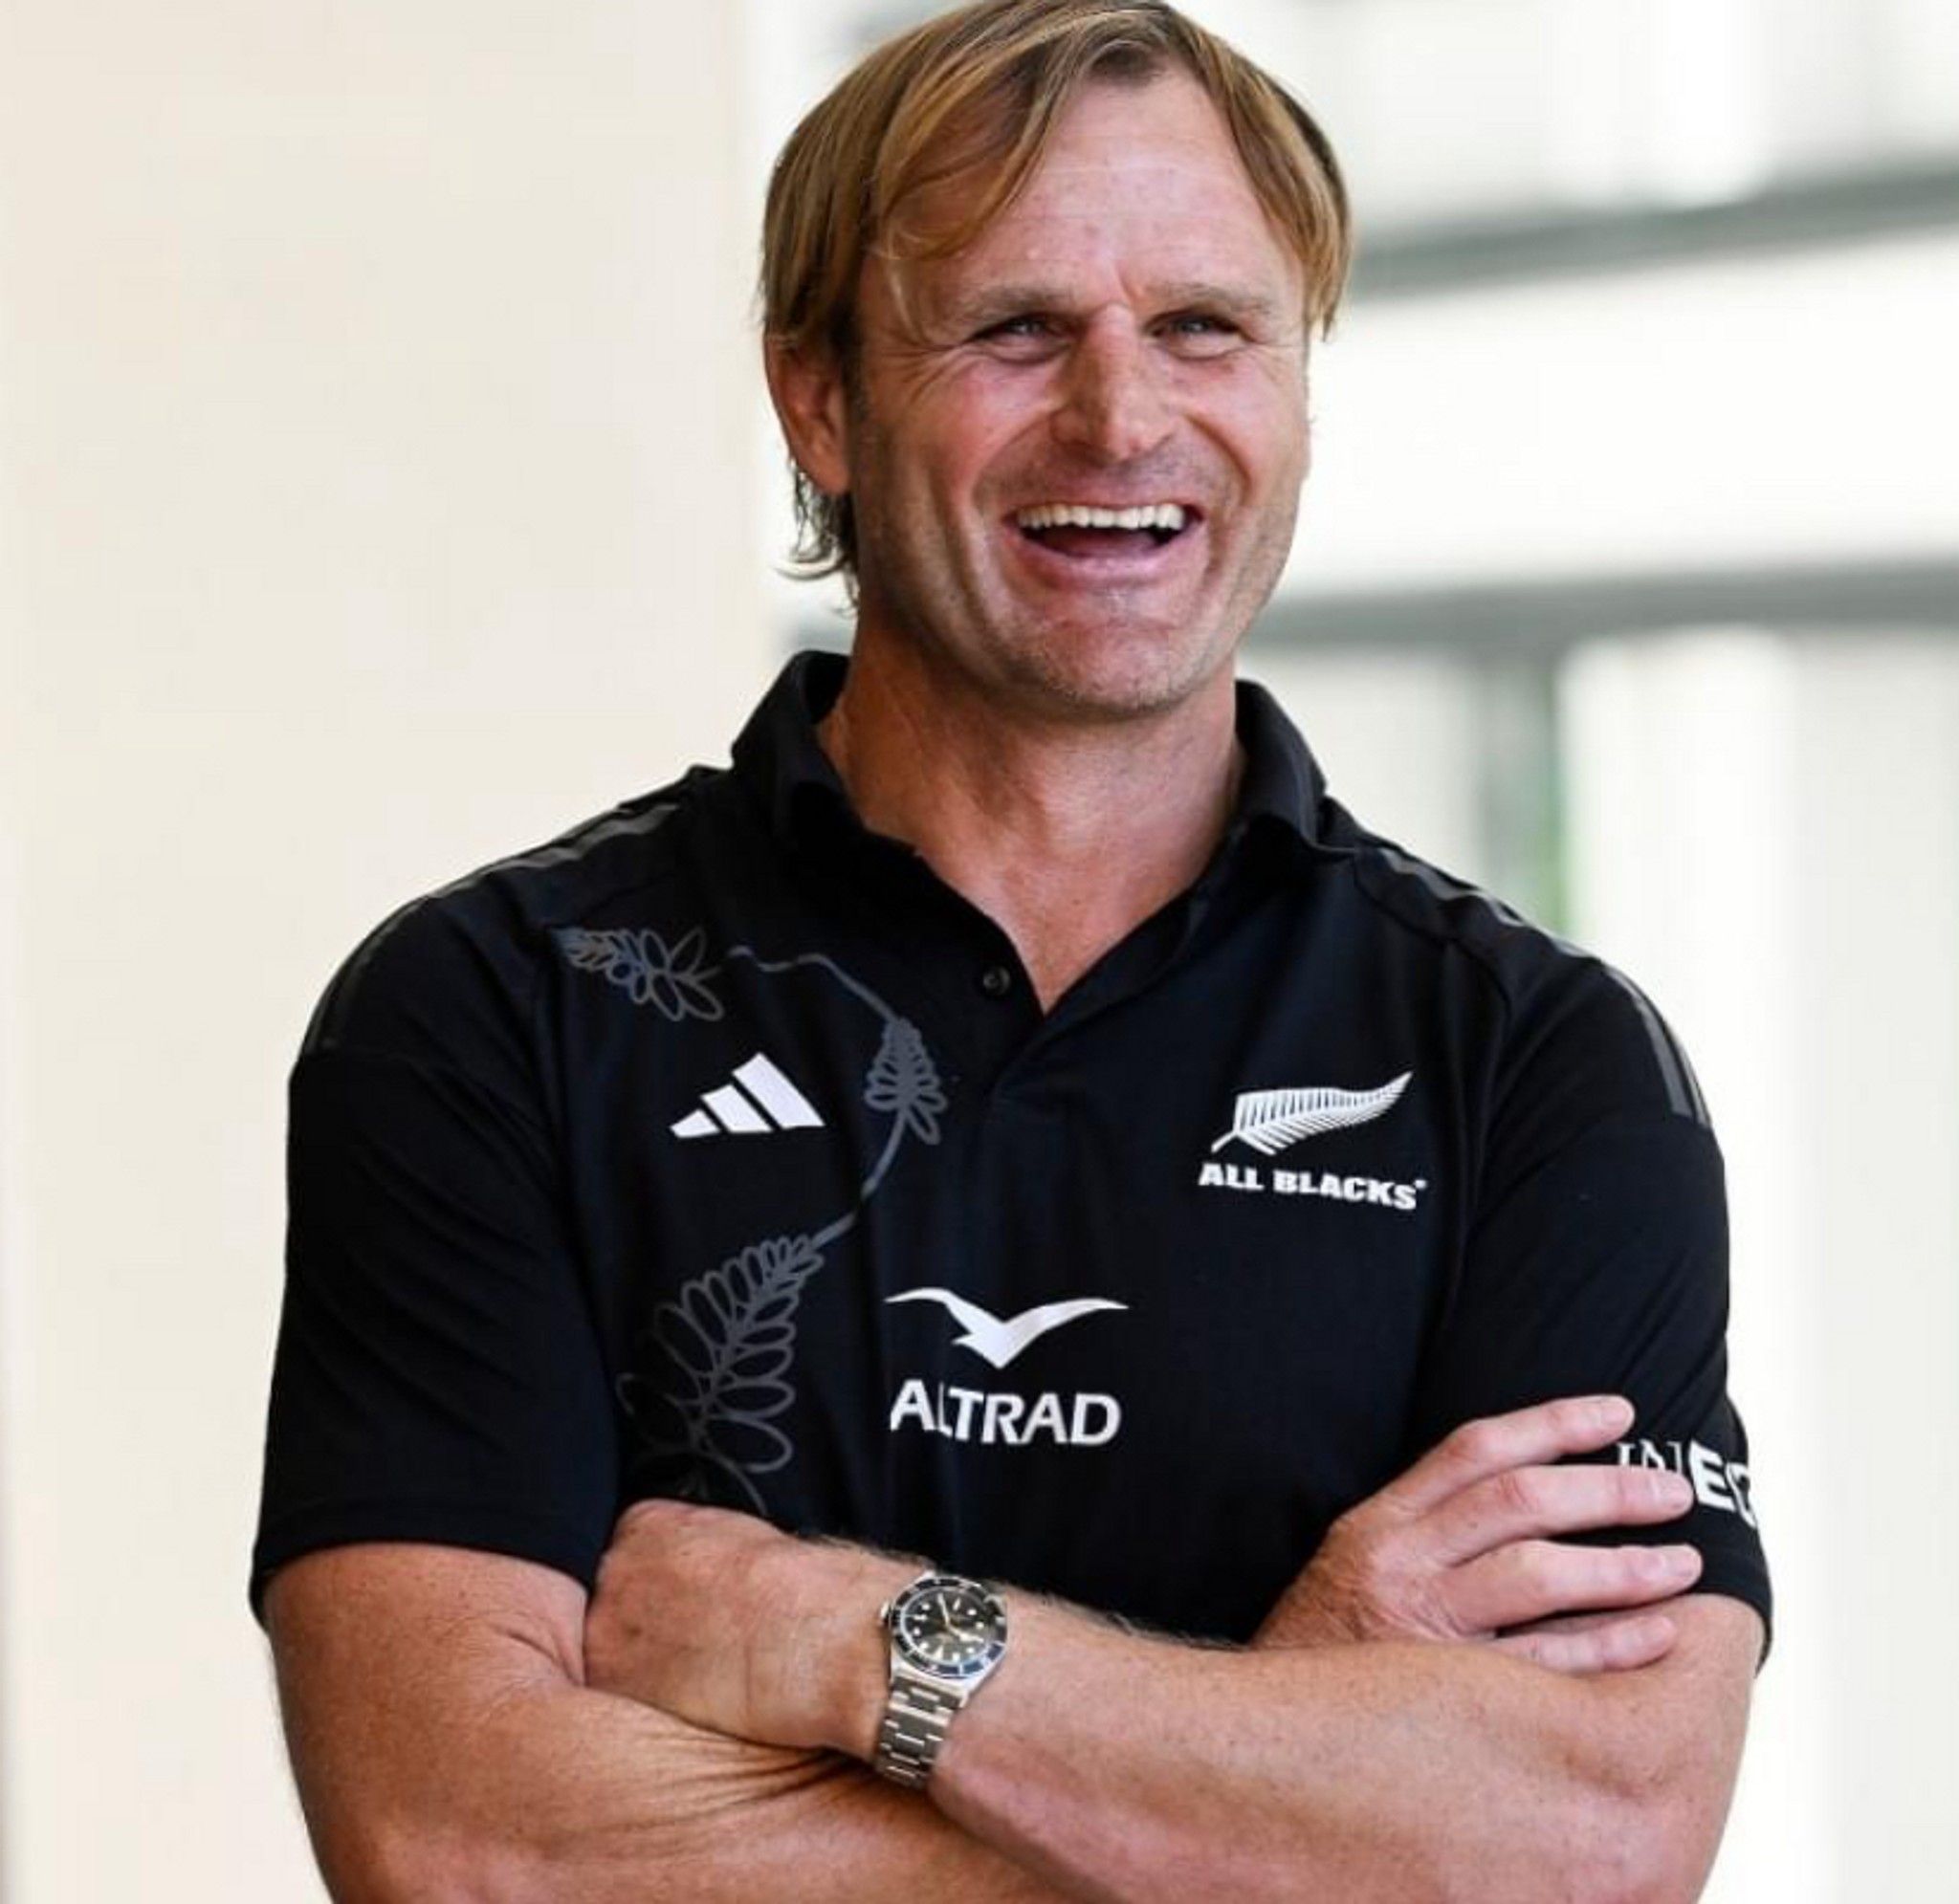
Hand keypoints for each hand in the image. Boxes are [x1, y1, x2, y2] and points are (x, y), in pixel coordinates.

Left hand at [583, 1498, 910, 1751]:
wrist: (834, 1642)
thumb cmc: (813, 1592)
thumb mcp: (749, 1542)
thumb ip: (702, 1554)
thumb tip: (698, 1580)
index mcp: (648, 1523)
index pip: (631, 1557)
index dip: (666, 1592)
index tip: (698, 1611)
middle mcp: (615, 1569)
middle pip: (614, 1607)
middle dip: (650, 1630)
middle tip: (704, 1648)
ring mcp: (607, 1629)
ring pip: (612, 1659)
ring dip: (647, 1675)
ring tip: (709, 1680)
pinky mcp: (616, 1688)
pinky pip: (621, 1706)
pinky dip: (654, 1713)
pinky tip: (703, 1708)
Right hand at [1252, 1394, 1701, 1673]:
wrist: (1264, 1739)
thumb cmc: (1330, 1649)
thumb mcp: (1358, 1563)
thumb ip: (1428, 1526)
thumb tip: (1534, 1490)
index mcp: (1380, 1522)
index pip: (1475, 1449)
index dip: (1553, 1424)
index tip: (1621, 1414)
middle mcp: (1399, 1563)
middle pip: (1518, 1502)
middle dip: (1608, 1490)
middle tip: (1673, 1490)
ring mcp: (1422, 1628)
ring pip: (1535, 1575)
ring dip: (1621, 1566)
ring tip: (1681, 1564)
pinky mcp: (1446, 1697)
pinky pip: (1543, 1664)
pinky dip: (1607, 1646)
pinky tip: (1656, 1635)